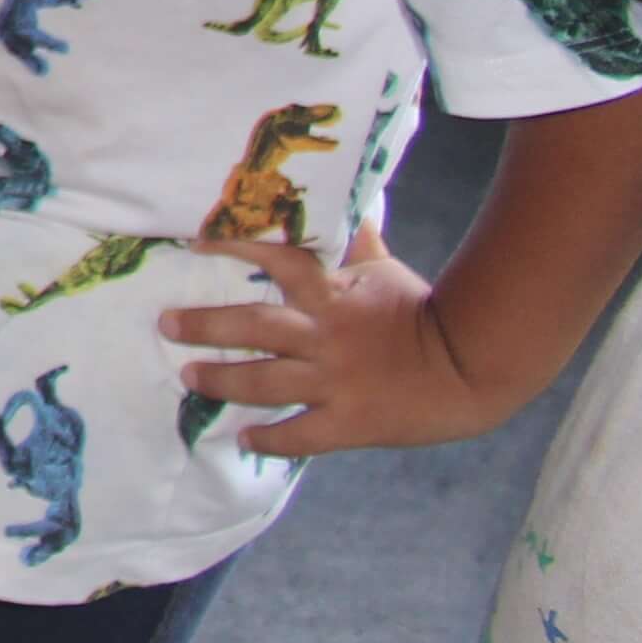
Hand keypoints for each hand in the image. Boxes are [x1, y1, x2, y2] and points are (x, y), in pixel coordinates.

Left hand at [161, 228, 496, 455]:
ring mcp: (335, 382)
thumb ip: (358, 242)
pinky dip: (270, 440)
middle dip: (204, 325)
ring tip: (188, 377)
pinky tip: (244, 439)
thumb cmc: (428, 311)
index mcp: (332, 294)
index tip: (193, 244)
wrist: (476, 366)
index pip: (275, 259)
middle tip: (166, 323)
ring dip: (222, 381)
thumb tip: (352, 203)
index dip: (233, 248)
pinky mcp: (351, 422)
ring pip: (264, 382)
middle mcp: (324, 335)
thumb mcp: (387, 269)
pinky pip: (300, 435)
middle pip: (252, 326)